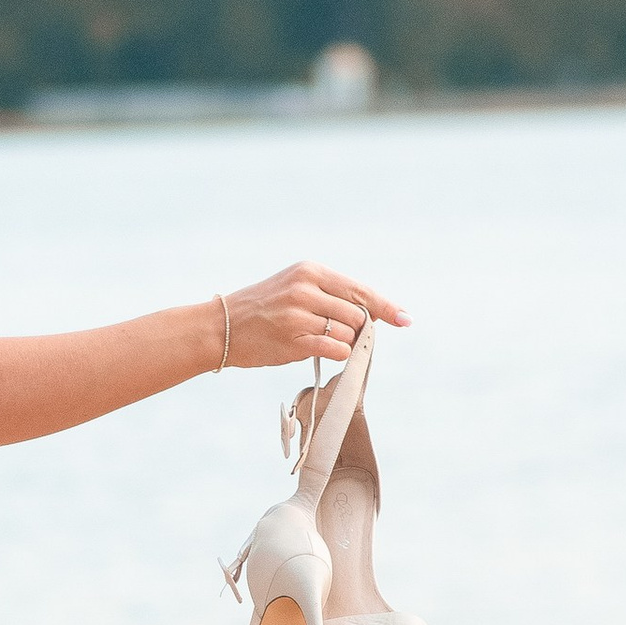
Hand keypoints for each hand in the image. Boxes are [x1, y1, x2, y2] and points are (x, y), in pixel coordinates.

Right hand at [217, 260, 407, 371]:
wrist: (221, 327)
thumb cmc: (262, 309)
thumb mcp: (294, 286)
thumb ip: (330, 295)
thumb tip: (371, 315)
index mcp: (310, 271)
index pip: (359, 289)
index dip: (385, 306)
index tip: (404, 319)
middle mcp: (306, 288)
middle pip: (358, 315)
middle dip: (357, 331)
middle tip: (338, 335)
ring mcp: (300, 314)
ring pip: (349, 334)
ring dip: (344, 344)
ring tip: (318, 340)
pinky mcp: (294, 339)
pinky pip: (335, 350)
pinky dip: (337, 354)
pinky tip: (320, 350)